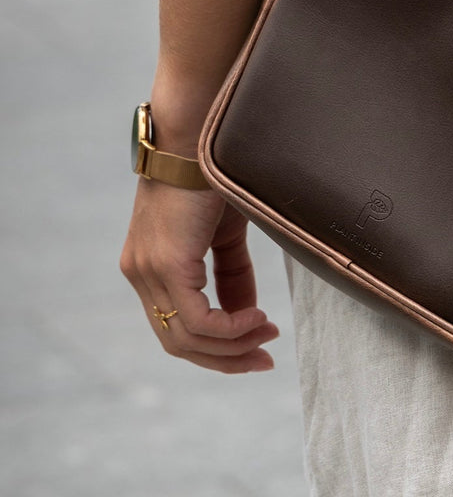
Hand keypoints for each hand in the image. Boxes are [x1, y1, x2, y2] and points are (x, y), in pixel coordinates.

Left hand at [120, 179, 278, 372]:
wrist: (196, 138)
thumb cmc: (211, 177)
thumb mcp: (224, 236)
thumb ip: (232, 276)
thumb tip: (247, 314)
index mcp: (148, 267)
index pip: (176, 327)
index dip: (217, 346)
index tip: (257, 346)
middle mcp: (140, 274)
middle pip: (178, 343)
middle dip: (226, 358)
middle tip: (265, 358)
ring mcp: (149, 272)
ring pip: (187, 338)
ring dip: (233, 345)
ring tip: (267, 334)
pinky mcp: (168, 265)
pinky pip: (198, 320)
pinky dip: (231, 328)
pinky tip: (256, 319)